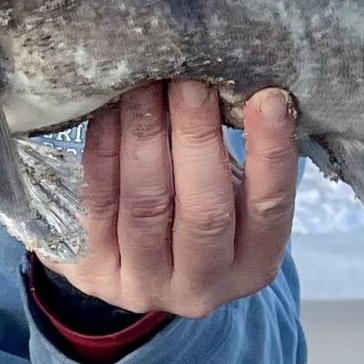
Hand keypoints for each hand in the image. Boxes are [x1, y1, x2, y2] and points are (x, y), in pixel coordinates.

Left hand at [37, 80, 297, 317]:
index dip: (270, 154)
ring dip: (145, 134)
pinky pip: (98, 201)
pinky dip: (104, 148)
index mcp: (254, 265)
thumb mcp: (233, 192)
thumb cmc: (199, 208)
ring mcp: (144, 284)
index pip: (269, 210)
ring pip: (145, 204)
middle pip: (203, 212)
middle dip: (196, 136)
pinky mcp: (94, 271)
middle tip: (189, 79)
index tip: (267, 97)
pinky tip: (110, 109)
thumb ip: (240, 150)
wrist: (135, 263)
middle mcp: (202, 286)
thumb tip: (234, 76)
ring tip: (144, 81)